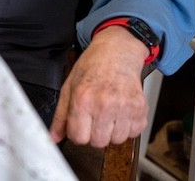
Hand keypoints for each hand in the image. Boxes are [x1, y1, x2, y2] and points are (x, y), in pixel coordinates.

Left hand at [49, 26, 149, 147]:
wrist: (117, 51)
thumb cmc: (92, 66)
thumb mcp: (69, 86)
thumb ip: (61, 115)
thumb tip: (54, 137)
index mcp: (83, 99)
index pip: (79, 137)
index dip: (77, 134)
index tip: (80, 125)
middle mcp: (104, 104)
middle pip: (98, 142)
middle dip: (94, 134)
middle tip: (94, 118)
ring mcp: (124, 107)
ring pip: (117, 140)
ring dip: (112, 131)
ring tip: (108, 113)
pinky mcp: (140, 109)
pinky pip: (133, 133)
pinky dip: (127, 127)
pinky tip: (121, 112)